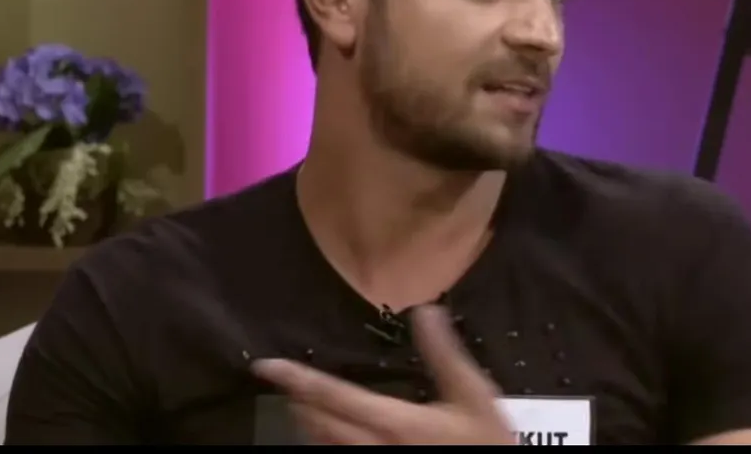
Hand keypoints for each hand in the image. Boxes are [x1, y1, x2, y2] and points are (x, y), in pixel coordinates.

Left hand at [252, 305, 513, 444]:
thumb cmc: (485, 443)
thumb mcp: (474, 396)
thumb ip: (445, 355)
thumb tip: (424, 311)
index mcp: (393, 423)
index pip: (333, 396)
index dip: (296, 379)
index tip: (265, 365)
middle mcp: (373, 449)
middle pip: (319, 425)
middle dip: (298, 401)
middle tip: (283, 381)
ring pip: (325, 446)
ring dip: (308, 423)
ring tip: (300, 403)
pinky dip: (326, 441)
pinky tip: (330, 432)